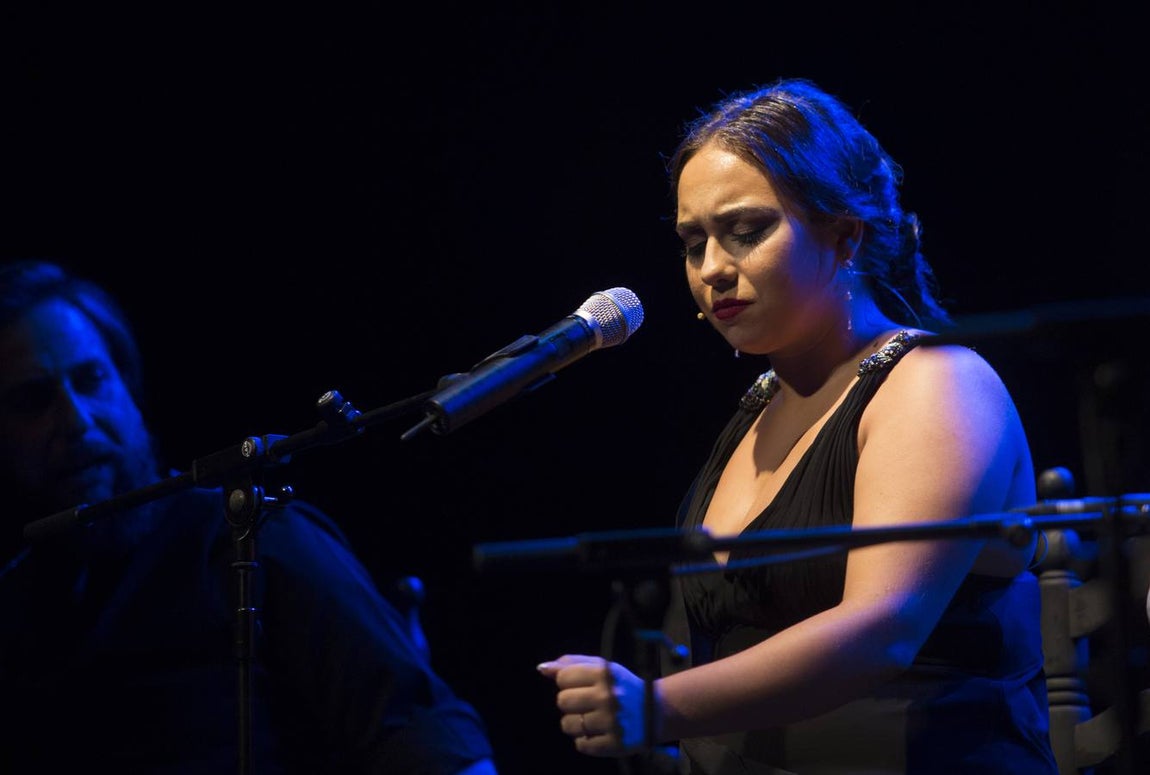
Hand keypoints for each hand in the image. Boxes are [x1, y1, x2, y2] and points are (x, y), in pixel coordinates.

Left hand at [536, 654, 652, 756]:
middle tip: (586, 703)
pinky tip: (598, 732)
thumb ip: (572, 664)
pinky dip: (585, 740)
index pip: (563, 677)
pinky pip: (581, 745)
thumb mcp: (602, 667)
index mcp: (605, 673)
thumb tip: (542, 668)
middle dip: (570, 702)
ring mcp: (611, 722)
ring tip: (591, 718)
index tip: (581, 685)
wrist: (658, 711)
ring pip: (567, 724)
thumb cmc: (622, 686)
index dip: (567, 682)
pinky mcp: (614, 744)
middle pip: (562, 701)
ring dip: (575, 723)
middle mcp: (608, 697)